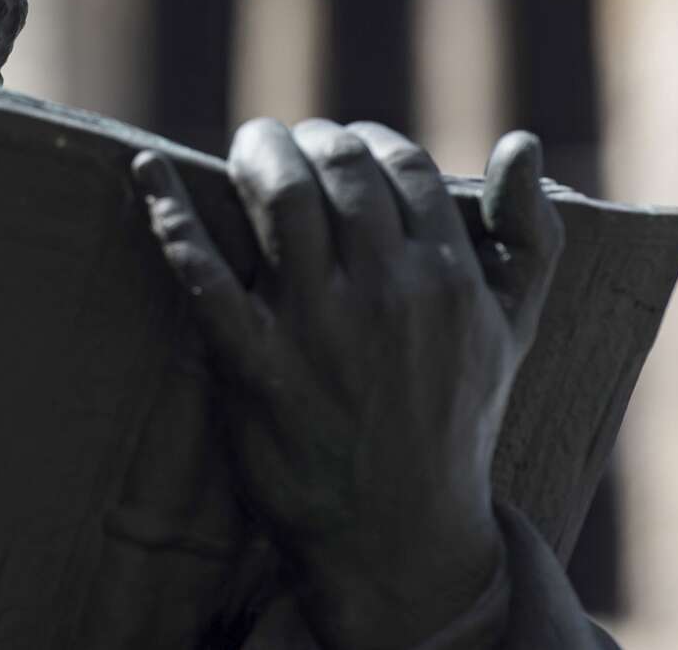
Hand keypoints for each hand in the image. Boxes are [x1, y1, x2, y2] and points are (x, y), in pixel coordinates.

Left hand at [133, 120, 562, 649]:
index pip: (402, 164)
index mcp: (452, 277)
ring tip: (247, 151)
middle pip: (338, 169)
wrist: (406, 537)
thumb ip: (530, 234)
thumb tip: (522, 139)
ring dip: (255, 154)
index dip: (365, 139)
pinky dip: (169, 215)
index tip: (340, 147)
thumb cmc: (459, 421)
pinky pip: (203, 276)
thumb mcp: (516, 330)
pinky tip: (146, 173)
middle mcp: (389, 293)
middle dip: (307, 139)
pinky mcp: (256, 369)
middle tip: (286, 144)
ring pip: (280, 200)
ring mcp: (319, 331)